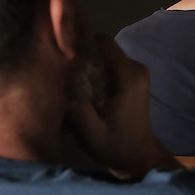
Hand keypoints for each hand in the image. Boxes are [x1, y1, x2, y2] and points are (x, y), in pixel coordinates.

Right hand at [66, 34, 176, 177]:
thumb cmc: (115, 146)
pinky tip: (77, 81)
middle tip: (56, 60)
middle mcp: (135, 68)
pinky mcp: (132, 78)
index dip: (81, 38)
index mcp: (128, 75)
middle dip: (80, 50)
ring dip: (85, 61)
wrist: (138, 156)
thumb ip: (76, 108)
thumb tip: (59, 83)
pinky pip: (108, 65)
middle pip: (103, 47)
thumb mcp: (90, 133)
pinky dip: (93, 69)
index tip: (58, 44)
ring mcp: (135, 72)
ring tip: (63, 70)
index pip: (103, 42)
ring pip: (104, 55)